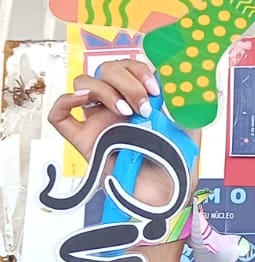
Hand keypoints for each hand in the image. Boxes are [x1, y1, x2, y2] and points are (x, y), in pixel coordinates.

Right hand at [47, 57, 177, 210]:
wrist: (167, 194)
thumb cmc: (177, 162)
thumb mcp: (188, 125)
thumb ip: (183, 99)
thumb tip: (178, 75)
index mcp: (138, 97)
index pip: (128, 67)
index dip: (139, 70)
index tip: (156, 89)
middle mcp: (115, 105)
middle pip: (106, 70)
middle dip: (126, 82)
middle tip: (143, 107)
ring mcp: (97, 121)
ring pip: (84, 84)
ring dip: (104, 90)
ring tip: (125, 112)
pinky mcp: (83, 140)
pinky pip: (59, 115)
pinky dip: (66, 100)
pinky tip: (83, 100)